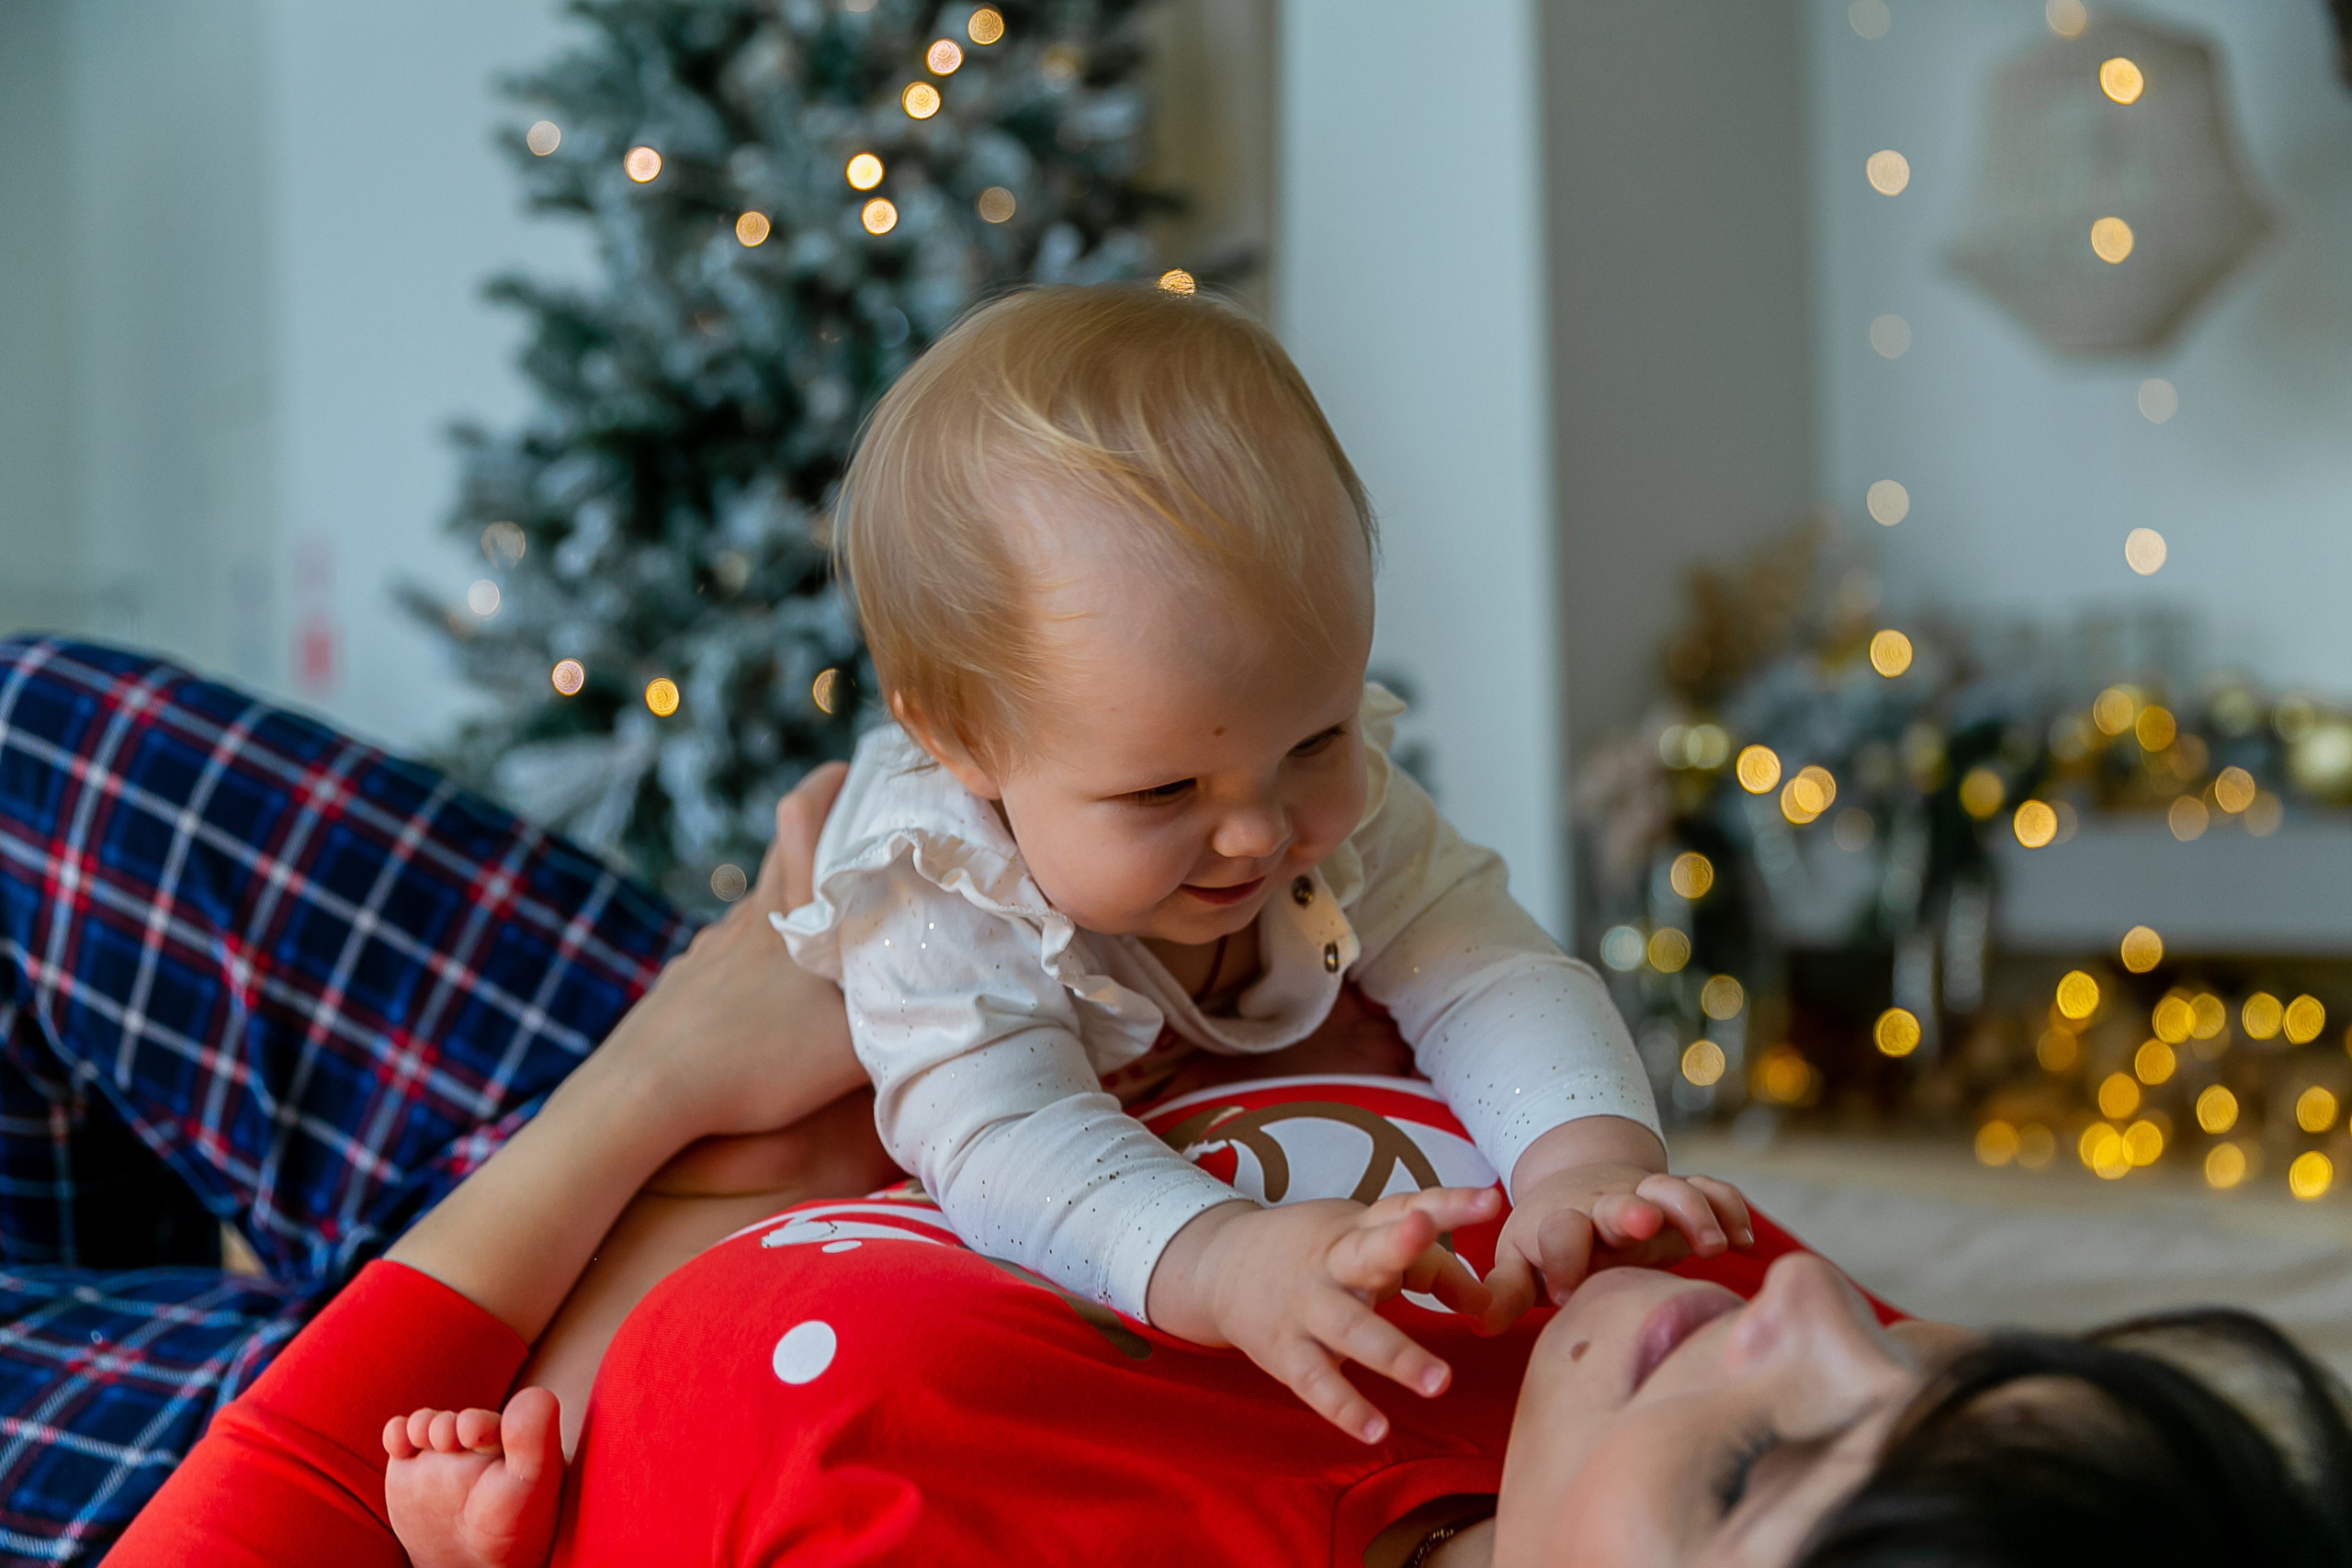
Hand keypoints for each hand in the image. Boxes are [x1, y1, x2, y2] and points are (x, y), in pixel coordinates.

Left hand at [596, 763, 866, 1147]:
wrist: (643, 1094)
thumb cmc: (754, 1063)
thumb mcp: (849, 1049)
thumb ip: (899, 1022)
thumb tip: (949, 1009)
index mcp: (786, 918)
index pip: (801, 824)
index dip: (825, 789)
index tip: (850, 770)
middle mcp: (742, 923)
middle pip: (777, 860)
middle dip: (812, 844)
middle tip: (849, 849)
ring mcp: (705, 955)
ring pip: (753, 916)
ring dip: (786, 914)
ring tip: (819, 945)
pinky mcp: (680, 989)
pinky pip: (725, 960)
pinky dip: (750, 964)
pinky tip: (761, 1003)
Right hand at [1147, 1187, 1501, 1443]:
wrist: (1221, 1267)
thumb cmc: (1318, 1254)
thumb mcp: (1364, 1243)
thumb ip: (1430, 1269)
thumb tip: (1487, 1304)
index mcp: (1356, 1229)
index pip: (1404, 1207)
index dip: (1446, 1203)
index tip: (1490, 1199)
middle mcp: (1332, 1262)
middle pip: (1367, 1253)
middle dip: (1397, 1243)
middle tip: (1424, 1234)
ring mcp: (1306, 1307)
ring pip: (1351, 1329)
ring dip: (1395, 1353)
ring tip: (1440, 1382)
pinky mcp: (1286, 1351)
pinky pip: (1317, 1382)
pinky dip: (1345, 1407)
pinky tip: (1376, 1430)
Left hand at [1481, 1162, 1752, 1329]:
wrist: (1580, 1186)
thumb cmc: (1547, 1240)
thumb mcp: (1519, 1262)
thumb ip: (1505, 1292)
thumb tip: (1478, 1323)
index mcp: (1561, 1222)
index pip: (1560, 1232)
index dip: (1563, 1257)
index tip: (1566, 1291)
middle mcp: (1605, 1205)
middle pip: (1619, 1202)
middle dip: (1631, 1211)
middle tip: (1643, 1223)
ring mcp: (1647, 1196)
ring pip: (1673, 1190)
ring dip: (1692, 1209)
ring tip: (1713, 1245)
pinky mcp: (1682, 1197)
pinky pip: (1714, 1191)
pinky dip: (1729, 1207)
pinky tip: (1744, 1239)